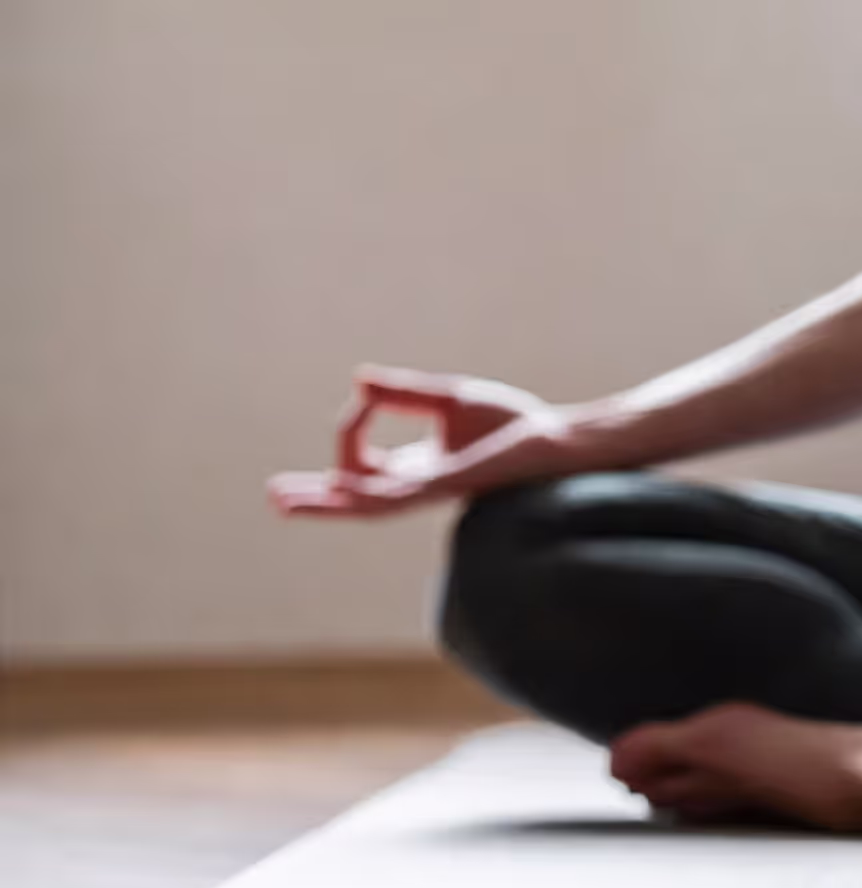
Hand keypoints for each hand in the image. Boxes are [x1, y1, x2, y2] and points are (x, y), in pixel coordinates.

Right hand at [267, 365, 572, 518]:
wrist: (556, 440)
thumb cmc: (516, 424)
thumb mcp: (450, 399)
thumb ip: (403, 393)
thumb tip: (358, 379)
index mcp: (419, 468)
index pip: (364, 462)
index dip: (353, 427)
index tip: (365, 396)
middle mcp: (419, 486)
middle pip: (355, 498)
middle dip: (316, 498)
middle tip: (274, 498)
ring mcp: (431, 490)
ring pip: (367, 504)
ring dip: (326, 503)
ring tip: (284, 503)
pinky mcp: (448, 485)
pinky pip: (398, 494)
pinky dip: (366, 490)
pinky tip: (338, 489)